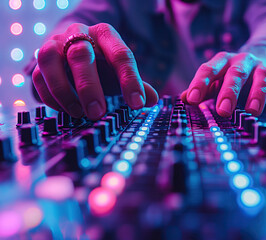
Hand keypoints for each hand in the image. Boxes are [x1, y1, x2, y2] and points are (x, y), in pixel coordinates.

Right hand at [32, 23, 158, 119]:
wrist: (71, 47)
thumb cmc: (101, 63)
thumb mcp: (119, 71)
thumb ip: (135, 84)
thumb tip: (153, 99)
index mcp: (105, 34)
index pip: (120, 55)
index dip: (130, 80)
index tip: (137, 104)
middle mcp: (78, 34)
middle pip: (81, 56)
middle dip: (90, 87)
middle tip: (98, 113)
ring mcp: (55, 44)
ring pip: (51, 62)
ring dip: (64, 92)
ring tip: (79, 114)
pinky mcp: (38, 59)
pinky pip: (38, 76)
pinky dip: (50, 96)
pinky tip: (65, 111)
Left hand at [181, 51, 265, 116]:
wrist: (259, 57)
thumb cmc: (230, 76)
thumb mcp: (215, 80)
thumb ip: (201, 90)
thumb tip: (182, 100)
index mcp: (223, 62)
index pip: (209, 69)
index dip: (199, 83)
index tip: (191, 99)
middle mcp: (243, 62)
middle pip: (236, 73)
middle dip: (229, 91)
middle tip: (223, 111)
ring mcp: (263, 67)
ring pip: (262, 77)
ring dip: (257, 94)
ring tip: (252, 111)